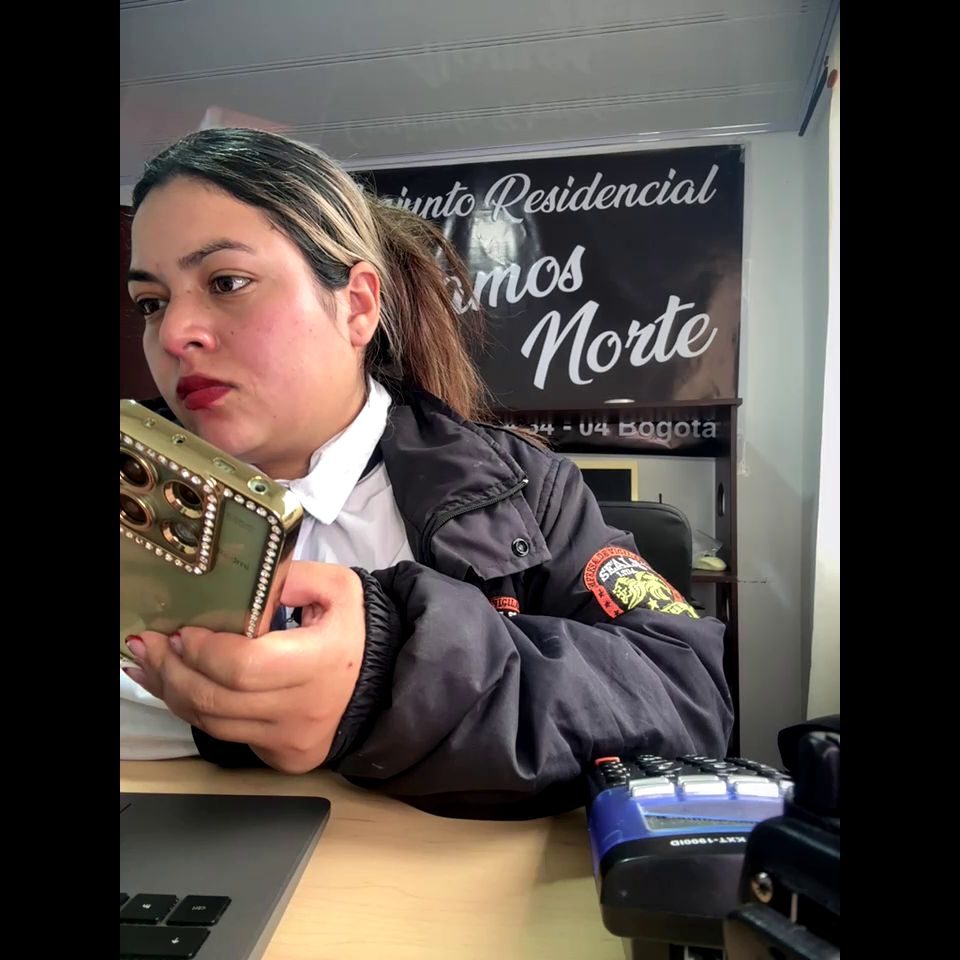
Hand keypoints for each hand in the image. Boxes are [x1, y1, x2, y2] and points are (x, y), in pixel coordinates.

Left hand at [123, 562, 365, 773]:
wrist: (384, 681)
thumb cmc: (355, 631)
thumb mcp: (337, 587)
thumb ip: (289, 577)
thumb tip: (236, 584)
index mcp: (322, 661)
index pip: (244, 666)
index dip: (203, 651)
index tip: (180, 631)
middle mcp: (305, 709)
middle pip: (217, 699)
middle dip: (172, 670)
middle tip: (147, 644)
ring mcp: (293, 740)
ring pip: (212, 723)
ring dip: (173, 692)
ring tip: (149, 664)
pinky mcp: (282, 756)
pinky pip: (226, 735)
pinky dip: (196, 711)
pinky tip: (177, 687)